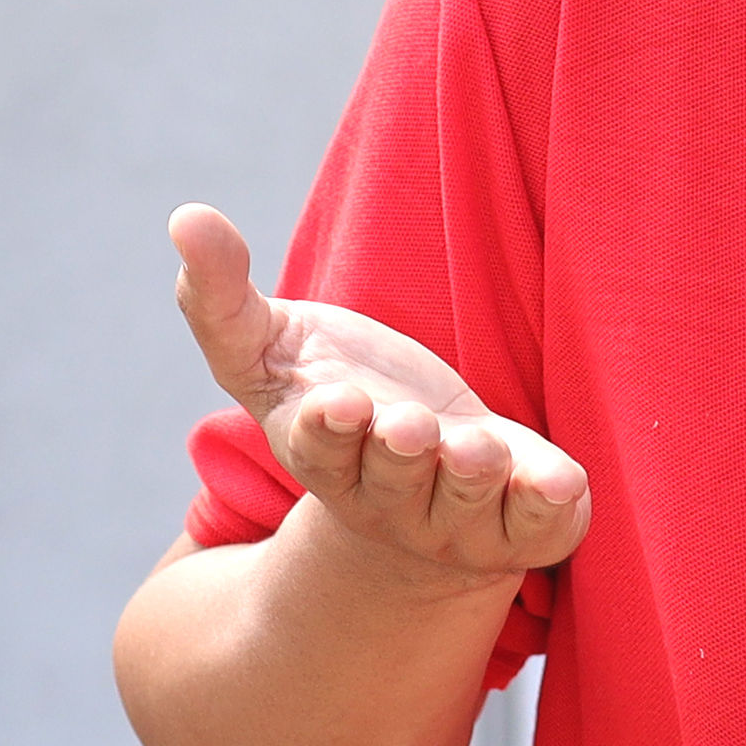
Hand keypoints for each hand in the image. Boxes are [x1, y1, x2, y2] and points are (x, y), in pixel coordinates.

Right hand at [169, 203, 589, 588]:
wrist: (424, 474)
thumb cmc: (339, 396)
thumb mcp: (270, 347)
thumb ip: (221, 296)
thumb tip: (185, 218)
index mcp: (323, 455)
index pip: (319, 450)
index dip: (330, 431)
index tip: (342, 401)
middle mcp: (388, 499)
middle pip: (391, 482)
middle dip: (400, 453)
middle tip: (408, 424)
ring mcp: (456, 518)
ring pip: (463, 506)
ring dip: (471, 477)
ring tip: (477, 450)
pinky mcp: (521, 520)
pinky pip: (539, 527)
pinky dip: (548, 508)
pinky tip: (560, 481)